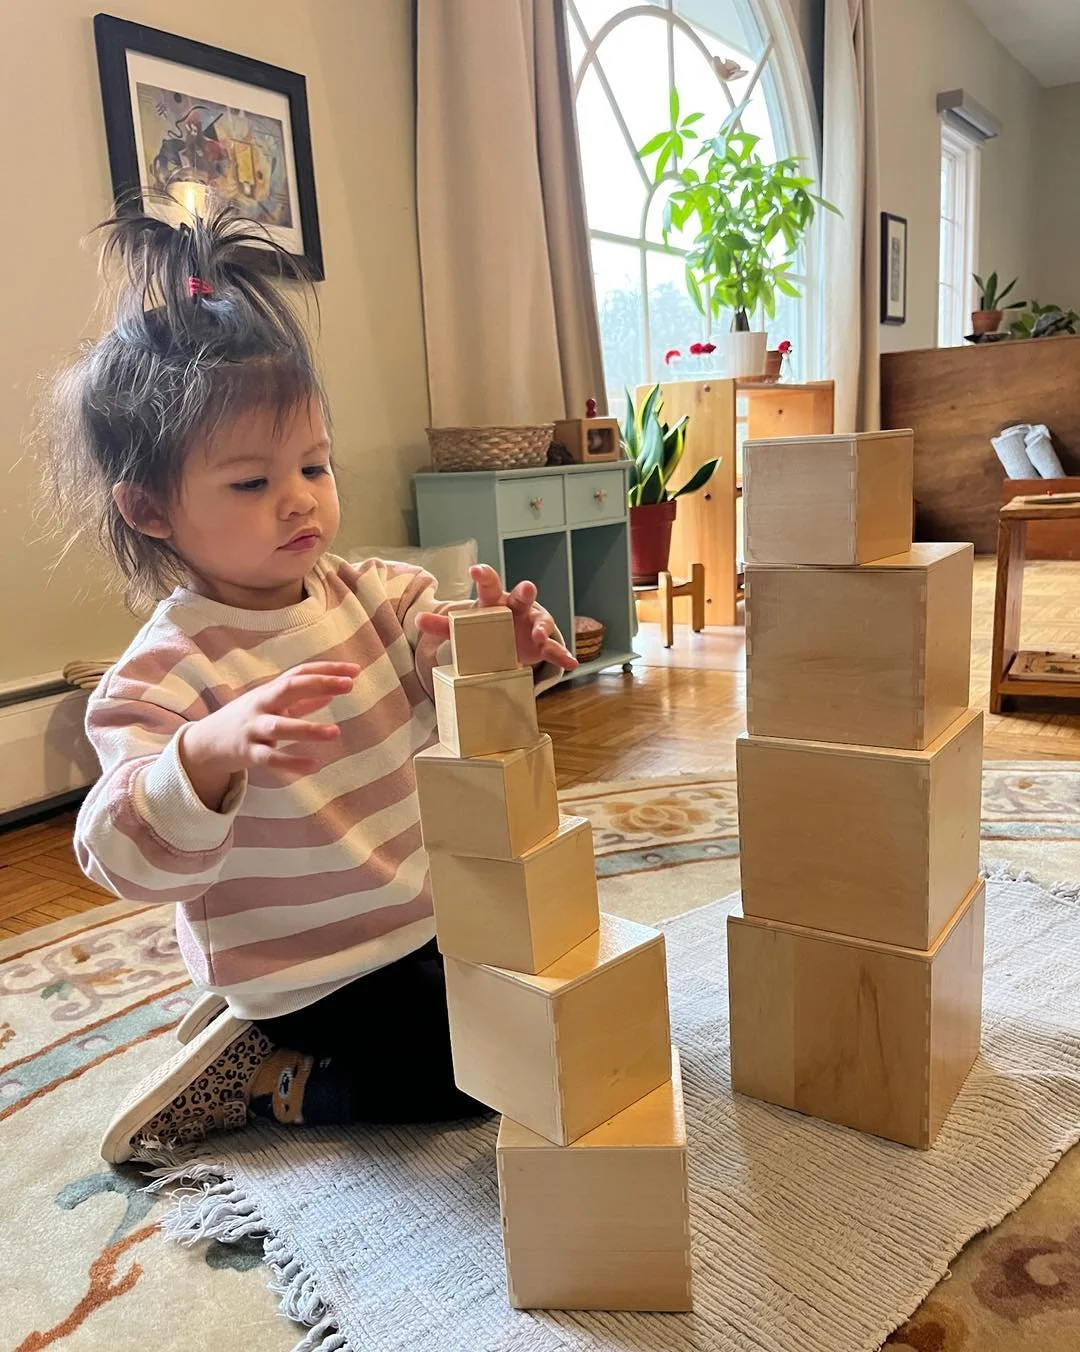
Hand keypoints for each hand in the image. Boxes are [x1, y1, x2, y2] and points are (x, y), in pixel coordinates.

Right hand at [181, 661, 360, 807]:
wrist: (206, 743)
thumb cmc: (248, 719)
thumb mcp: (272, 705)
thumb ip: (302, 700)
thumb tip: (332, 691)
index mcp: (270, 690)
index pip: (300, 673)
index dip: (327, 670)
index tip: (355, 670)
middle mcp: (261, 705)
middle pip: (289, 688)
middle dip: (319, 683)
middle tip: (349, 685)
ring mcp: (253, 729)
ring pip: (280, 727)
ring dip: (308, 728)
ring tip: (335, 732)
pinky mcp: (248, 753)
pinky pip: (270, 759)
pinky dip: (292, 763)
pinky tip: (315, 766)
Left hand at [416, 565, 577, 671]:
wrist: (510, 641)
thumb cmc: (487, 628)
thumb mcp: (465, 627)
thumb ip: (443, 625)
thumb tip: (416, 619)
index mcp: (495, 601)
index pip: (488, 584)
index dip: (484, 576)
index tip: (476, 570)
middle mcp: (516, 607)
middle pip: (521, 596)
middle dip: (524, 591)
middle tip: (527, 588)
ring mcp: (533, 624)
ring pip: (541, 621)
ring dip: (542, 627)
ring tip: (540, 636)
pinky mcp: (543, 644)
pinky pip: (554, 649)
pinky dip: (562, 656)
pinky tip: (572, 663)